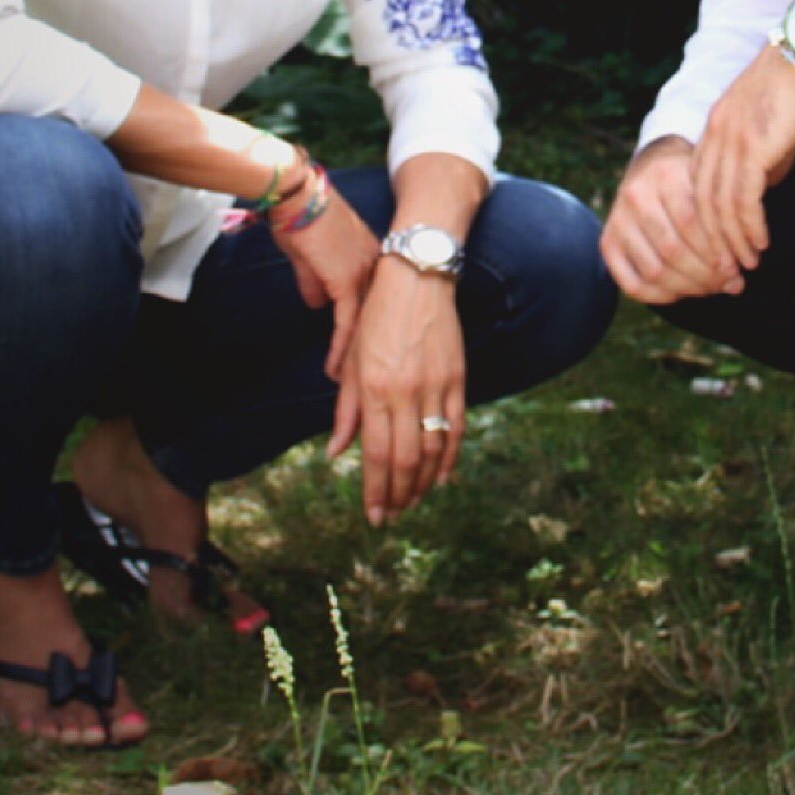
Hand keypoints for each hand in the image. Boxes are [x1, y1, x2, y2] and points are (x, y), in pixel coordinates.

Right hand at [278, 184, 382, 383]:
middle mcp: (376, 269)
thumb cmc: (300, 216)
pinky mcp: (347, 281)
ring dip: (357, 362)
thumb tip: (317, 303)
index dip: (374, 337)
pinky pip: (347, 326)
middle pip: (379, 324)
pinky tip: (334, 372)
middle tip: (366, 387)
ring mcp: (365, 275)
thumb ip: (316, 281)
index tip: (370, 362)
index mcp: (373, 261)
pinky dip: (340, 351)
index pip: (378, 308)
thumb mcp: (310, 255)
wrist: (298, 195)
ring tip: (350, 390)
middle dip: (372, 358)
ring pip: (367, 330)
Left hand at [327, 258, 465, 524]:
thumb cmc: (376, 318)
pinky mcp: (456, 379)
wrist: (416, 279)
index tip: (374, 515)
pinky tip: (443, 477)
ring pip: (434, 449)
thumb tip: (337, 453)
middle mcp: (405, 391)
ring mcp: (435, 386)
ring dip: (424, 483)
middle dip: (399, 494)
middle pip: (406, 459)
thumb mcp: (352, 361)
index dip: (376, 490)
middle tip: (393, 515)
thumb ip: (346, 410)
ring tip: (413, 501)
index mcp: (374, 388)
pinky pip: (456, 428)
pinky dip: (451, 457)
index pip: (376, 453)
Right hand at [600, 137, 744, 305]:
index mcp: (665, 175)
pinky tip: (682, 293)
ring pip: (655, 270)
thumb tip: (736, 283)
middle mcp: (636, 196)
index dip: (718, 252)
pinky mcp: (607, 243)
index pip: (692, 223)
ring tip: (711, 289)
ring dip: (687, 288)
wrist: (650, 170)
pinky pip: (633, 285)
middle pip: (673, 250)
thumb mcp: (707, 187)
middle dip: (706, 275)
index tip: (738, 268)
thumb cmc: (690, 185)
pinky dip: (661, 297)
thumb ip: (724, 226)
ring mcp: (618, 221)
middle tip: (728, 284)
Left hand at [690, 45, 794, 276]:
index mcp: (714, 128)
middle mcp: (714, 135)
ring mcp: (730, 140)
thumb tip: (761, 192)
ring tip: (745, 263)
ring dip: (732, 240)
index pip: (697, 185)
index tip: (717, 246)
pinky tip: (759, 243)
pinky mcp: (751, 147)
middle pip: (701, 200)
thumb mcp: (769, 130)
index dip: (705, 220)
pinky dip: (749, 227)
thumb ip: (760, 160)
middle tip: (725, 268)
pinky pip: (743, 199)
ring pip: (719, 205)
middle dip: (712, 239)